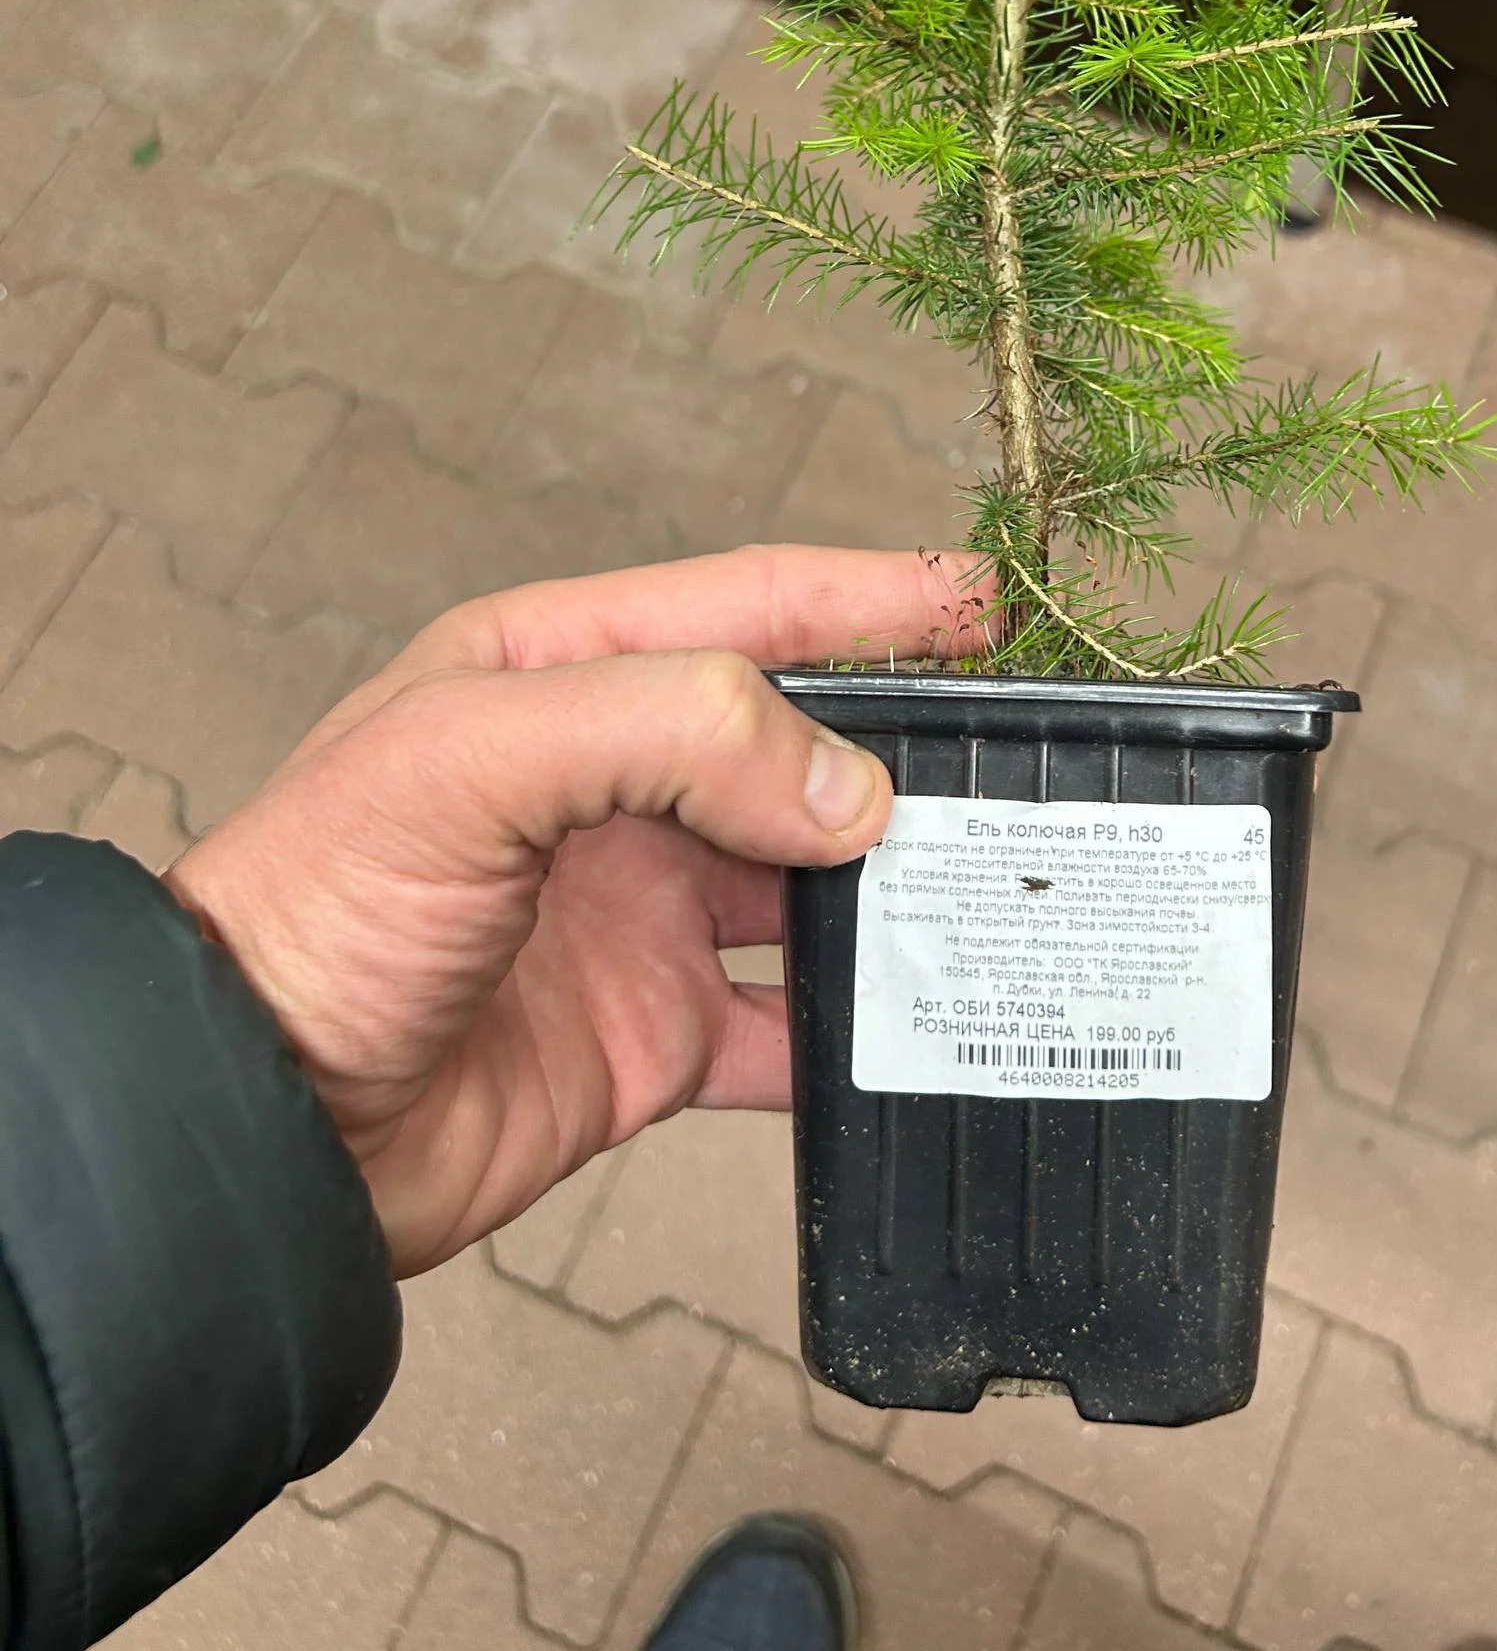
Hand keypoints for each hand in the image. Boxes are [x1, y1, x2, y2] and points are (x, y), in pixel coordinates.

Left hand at [166, 545, 983, 1274]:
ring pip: (812, 883)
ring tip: (996, 886)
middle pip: (796, 746)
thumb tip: (841, 783)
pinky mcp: (652, 1033)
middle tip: (1014, 764)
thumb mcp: (473, 757)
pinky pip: (788, 1026)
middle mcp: (612, 786)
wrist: (256, 1124)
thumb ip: (668, 730)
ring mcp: (639, 911)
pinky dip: (859, 1029)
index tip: (981, 603)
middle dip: (900, 750)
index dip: (868, 598)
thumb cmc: (317, 905)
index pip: (747, 606)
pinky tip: (922, 1022)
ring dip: (895, 886)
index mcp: (559, 677)